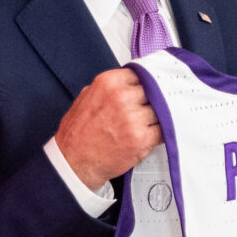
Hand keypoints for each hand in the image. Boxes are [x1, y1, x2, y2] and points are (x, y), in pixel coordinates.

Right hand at [52, 67, 162, 187]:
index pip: (141, 75)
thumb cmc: (77, 133)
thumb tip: (127, 84)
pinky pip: (162, 130)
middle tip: (142, 111)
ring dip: (155, 119)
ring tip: (143, 126)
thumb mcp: (86, 98)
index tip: (144, 91)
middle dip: (149, 101)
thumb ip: (109, 88)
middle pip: (152, 91)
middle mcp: (122, 97)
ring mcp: (133, 118)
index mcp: (109, 83)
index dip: (143, 85)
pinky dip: (159, 133)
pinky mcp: (142, 138)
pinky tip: (150, 136)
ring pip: (160, 111)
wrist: (74, 162)